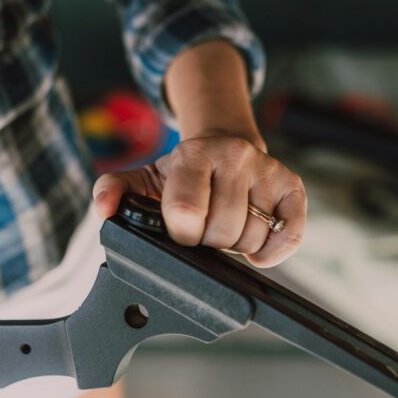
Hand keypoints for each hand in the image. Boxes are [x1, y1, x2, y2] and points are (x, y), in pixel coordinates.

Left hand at [93, 133, 306, 267]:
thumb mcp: (142, 176)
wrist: (224, 145)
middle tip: (203, 228)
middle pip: (221, 232)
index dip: (180, 233)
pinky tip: (255, 246)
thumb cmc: (182, 172)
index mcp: (192, 153)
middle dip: (207, 241)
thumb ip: (114, 190)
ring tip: (225, 227)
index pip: (185, 212)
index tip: (179, 229)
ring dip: (235, 246)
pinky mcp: (293, 186)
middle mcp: (234, 155)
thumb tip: (104, 209)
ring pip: (252, 239)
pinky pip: (289, 237)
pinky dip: (272, 253)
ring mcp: (267, 169)